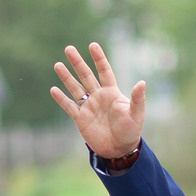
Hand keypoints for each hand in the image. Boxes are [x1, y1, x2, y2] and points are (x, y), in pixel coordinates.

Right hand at [49, 42, 144, 158]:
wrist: (119, 149)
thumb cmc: (131, 131)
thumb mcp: (136, 114)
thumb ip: (137, 99)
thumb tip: (142, 83)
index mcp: (112, 93)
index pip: (104, 71)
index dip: (99, 59)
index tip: (92, 45)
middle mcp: (98, 97)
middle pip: (86, 76)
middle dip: (78, 62)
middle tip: (68, 48)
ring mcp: (89, 107)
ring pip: (75, 88)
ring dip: (66, 77)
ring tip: (58, 65)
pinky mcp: (81, 119)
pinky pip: (69, 106)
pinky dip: (61, 99)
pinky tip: (54, 90)